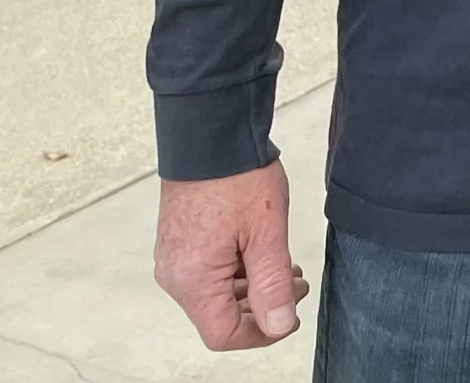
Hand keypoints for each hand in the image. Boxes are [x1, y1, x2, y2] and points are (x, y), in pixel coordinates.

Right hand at [153, 160, 309, 349]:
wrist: (211, 136)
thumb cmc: (237, 177)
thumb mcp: (267, 233)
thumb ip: (273, 284)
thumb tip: (279, 325)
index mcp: (192, 280)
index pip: (222, 334)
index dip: (261, 333)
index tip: (290, 316)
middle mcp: (175, 276)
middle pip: (218, 316)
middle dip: (261, 307)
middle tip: (296, 285)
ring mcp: (173, 259)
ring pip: (215, 295)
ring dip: (253, 288)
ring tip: (286, 268)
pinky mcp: (179, 243)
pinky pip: (208, 274)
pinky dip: (237, 271)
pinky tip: (262, 253)